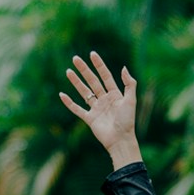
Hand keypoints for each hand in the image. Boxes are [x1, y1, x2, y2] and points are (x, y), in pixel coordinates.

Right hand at [61, 51, 141, 168]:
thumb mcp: (131, 100)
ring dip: (76, 82)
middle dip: (84, 70)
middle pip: (92, 81)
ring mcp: (96, 109)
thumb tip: (123, 68)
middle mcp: (105, 100)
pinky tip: (62, 95)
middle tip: (75, 58)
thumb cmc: (127, 121)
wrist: (121, 140)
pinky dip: (69, 103)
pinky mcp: (89, 119)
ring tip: (68, 71)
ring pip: (84, 92)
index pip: (105, 76)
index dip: (99, 65)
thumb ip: (129, 84)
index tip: (92, 54)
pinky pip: (77, 109)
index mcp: (115, 94)